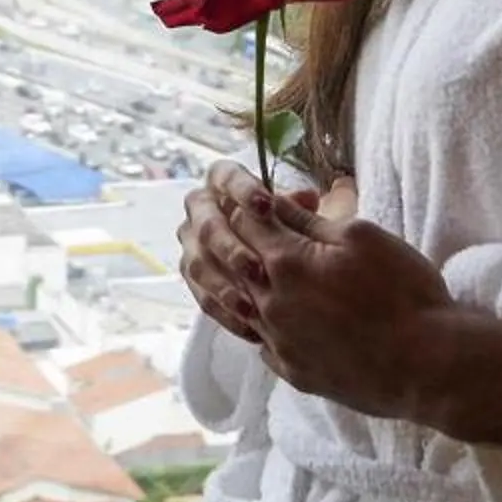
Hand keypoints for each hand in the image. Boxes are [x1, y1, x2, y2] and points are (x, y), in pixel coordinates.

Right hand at [179, 162, 316, 344]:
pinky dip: (225, 311)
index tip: (267, 206)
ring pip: (198, 264)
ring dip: (224, 285)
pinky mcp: (194, 276)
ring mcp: (193, 243)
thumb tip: (308, 198)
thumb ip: (299, 207)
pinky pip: (201, 295)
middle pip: (206, 225)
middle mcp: (202, 209)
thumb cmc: (289, 227)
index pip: (225, 177)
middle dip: (231, 248)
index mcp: (223, 182)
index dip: (243, 190)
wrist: (279, 261)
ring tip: (251, 306)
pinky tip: (248, 324)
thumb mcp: (299, 214)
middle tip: (257, 269)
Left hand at [205, 164, 455, 420]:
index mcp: (286, 263)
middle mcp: (271, 304)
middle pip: (238, 264)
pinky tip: (291, 321)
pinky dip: (271, 327)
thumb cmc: (403, 293)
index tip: (269, 204)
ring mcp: (280, 343)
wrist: (427, 364)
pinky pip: (264, 344)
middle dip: (249, 244)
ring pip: (245, 307)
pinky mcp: (294, 374)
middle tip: (273, 237)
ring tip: (280, 279)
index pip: (245, 223)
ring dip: (256, 288)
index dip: (255, 207)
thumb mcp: (363, 237)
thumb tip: (278, 204)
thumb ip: (312, 220)